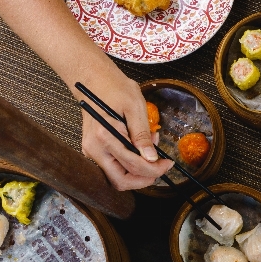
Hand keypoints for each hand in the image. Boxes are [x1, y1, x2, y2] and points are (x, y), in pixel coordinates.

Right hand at [77, 73, 172, 190]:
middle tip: (160, 166)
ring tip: (150, 150)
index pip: (132, 165)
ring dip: (138, 170)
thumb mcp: (135, 107)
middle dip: (144, 178)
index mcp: (104, 136)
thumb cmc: (115, 88)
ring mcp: (92, 152)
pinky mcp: (95, 151)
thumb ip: (142, 135)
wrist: (94, 81)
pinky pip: (114, 166)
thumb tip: (151, 158)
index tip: (168, 164)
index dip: (154, 169)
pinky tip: (139, 148)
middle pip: (120, 180)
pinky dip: (130, 163)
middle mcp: (94, 149)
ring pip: (117, 177)